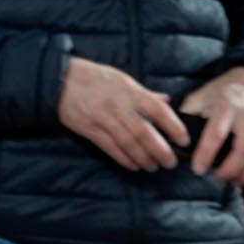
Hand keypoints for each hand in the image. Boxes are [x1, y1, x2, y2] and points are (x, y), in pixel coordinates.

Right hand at [56, 56, 186, 171]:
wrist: (59, 79)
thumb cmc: (94, 77)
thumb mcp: (121, 79)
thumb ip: (144, 93)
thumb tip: (166, 102)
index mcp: (129, 91)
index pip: (158, 110)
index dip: (174, 127)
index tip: (183, 140)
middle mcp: (117, 105)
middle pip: (144, 133)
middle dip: (161, 151)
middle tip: (170, 162)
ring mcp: (102, 118)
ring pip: (128, 144)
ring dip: (144, 159)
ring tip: (153, 166)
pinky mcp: (88, 129)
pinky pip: (110, 148)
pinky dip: (124, 159)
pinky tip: (134, 165)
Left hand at [181, 68, 243, 183]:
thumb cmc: (221, 92)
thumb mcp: (201, 96)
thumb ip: (189, 114)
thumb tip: (174, 136)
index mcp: (226, 105)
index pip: (216, 134)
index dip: (206, 154)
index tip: (197, 169)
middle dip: (230, 170)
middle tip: (218, 178)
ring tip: (234, 181)